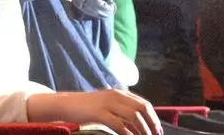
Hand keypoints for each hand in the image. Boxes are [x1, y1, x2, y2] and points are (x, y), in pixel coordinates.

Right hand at [30, 89, 160, 134]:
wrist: (66, 104)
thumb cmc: (87, 108)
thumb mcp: (107, 105)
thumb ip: (121, 112)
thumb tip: (139, 126)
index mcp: (119, 93)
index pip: (144, 103)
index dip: (154, 118)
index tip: (157, 130)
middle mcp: (116, 95)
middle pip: (142, 108)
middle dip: (152, 124)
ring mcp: (108, 103)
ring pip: (134, 116)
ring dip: (143, 130)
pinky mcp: (100, 113)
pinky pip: (119, 124)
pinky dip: (128, 134)